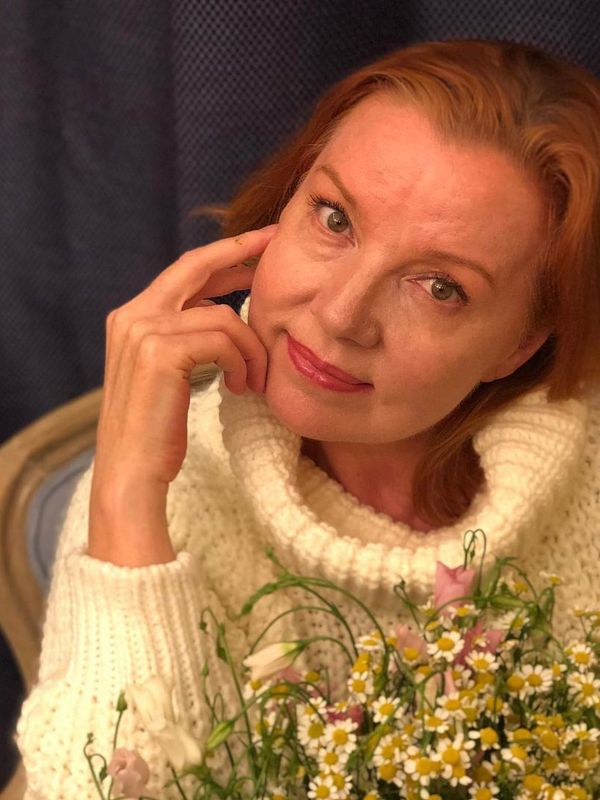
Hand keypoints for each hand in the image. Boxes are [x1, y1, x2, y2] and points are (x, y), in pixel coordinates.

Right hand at [88, 225, 276, 561]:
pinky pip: (224, 339)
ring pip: (224, 317)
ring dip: (251, 348)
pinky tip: (241, 387)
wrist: (132, 473)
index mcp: (132, 317)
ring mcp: (142, 330)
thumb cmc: (156, 432)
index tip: (259, 243)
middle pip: (197, 267)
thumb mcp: (169, 374)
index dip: (224, 253)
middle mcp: (132, 315)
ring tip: (253, 381)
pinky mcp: (160, 352)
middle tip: (276, 243)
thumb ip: (186, 337)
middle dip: (241, 251)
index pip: (185, 271)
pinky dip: (243, 361)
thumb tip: (225, 314)